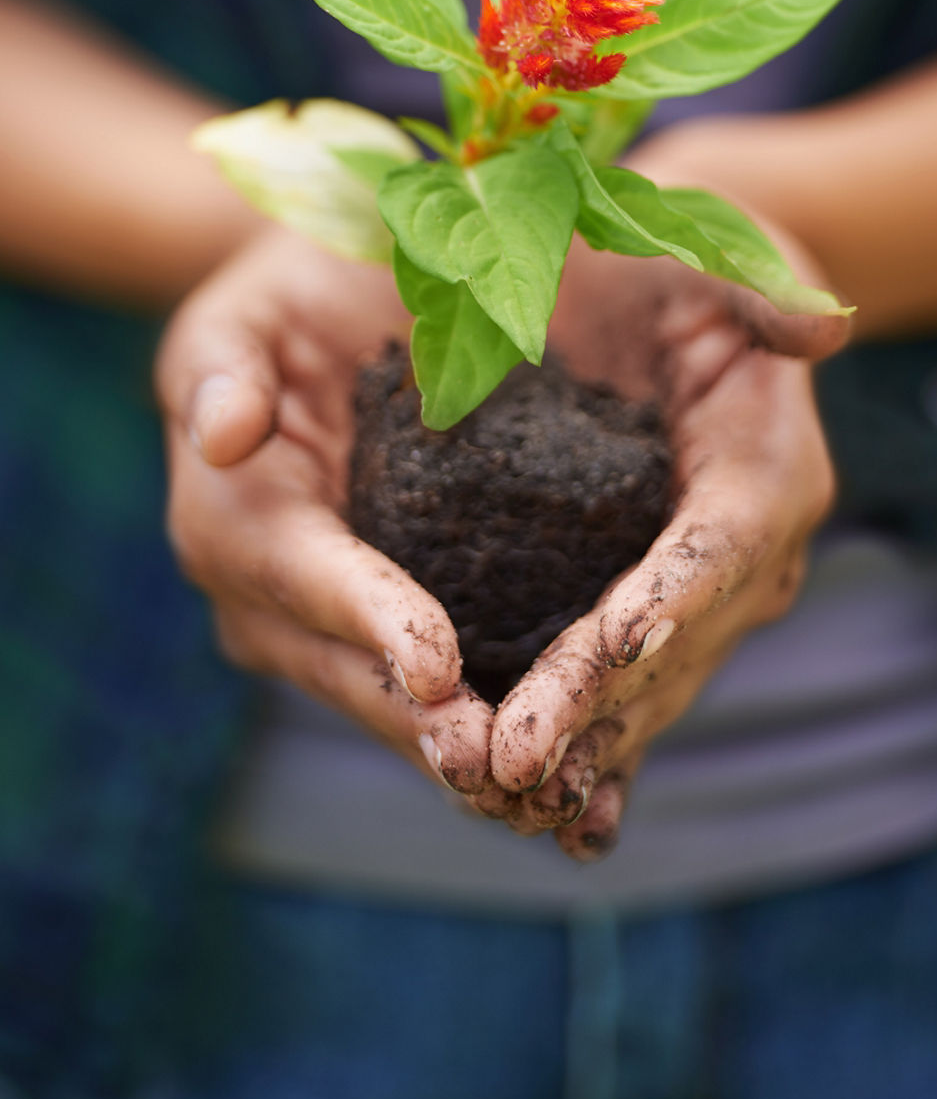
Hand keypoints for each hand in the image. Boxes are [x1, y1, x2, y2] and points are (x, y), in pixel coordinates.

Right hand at [155, 228, 497, 800]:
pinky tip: (553, 780)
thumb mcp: (247, 312)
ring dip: (456, 752)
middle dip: (419, 723)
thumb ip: (224, 367)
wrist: (335, 323)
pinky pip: (427, 698)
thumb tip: (221, 435)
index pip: (297, 577)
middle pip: (343, 671)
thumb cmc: (291, 303)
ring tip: (537, 795)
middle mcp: (268, 595)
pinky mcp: (383, 635)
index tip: (437, 665)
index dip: (365, 620)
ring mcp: (322, 628)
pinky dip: (482, 737)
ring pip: (386, 704)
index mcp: (231, 521)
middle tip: (502, 768)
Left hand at [488, 213, 846, 860]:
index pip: (714, 552)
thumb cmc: (680, 264)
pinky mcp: (657, 618)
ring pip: (649, 689)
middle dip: (594, 705)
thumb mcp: (716, 247)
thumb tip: (826, 325)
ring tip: (507, 800)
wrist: (670, 311)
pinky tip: (552, 816)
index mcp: (769, 471)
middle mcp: (750, 555)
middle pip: (675, 645)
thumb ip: (762, 286)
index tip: (598, 657)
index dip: (662, 606)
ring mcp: (707, 600)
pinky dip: (593, 751)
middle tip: (511, 763)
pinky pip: (627, 694)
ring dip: (582, 747)